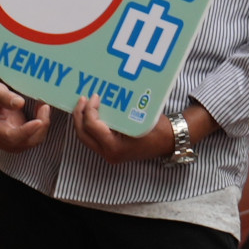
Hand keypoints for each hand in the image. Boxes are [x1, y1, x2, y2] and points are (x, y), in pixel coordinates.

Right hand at [0, 71, 53, 150]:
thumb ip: (4, 97)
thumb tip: (20, 103)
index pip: (10, 137)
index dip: (26, 131)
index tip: (39, 121)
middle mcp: (1, 139)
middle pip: (24, 143)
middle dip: (39, 128)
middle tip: (45, 107)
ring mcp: (12, 141)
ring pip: (32, 141)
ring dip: (43, 126)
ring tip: (44, 106)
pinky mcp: (21, 138)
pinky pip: (35, 137)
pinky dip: (42, 126)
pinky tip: (42, 110)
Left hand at [71, 99, 192, 163]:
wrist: (169, 141)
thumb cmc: (157, 128)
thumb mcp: (138, 117)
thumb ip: (118, 112)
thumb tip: (101, 95)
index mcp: (114, 147)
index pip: (92, 127)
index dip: (89, 110)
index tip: (95, 96)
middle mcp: (109, 154)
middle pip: (83, 134)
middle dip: (79, 115)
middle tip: (82, 99)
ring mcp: (109, 154)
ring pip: (85, 137)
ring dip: (82, 120)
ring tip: (84, 104)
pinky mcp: (111, 150)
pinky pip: (93, 138)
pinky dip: (90, 125)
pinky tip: (92, 112)